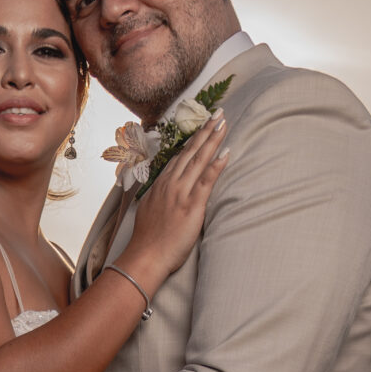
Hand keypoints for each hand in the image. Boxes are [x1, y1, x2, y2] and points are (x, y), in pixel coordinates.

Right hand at [117, 112, 228, 292]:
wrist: (145, 257)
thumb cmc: (147, 241)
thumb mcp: (149, 211)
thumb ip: (159, 197)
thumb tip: (165, 192)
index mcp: (161, 185)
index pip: (179, 157)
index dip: (192, 140)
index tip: (202, 126)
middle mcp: (170, 184)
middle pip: (190, 152)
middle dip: (205, 131)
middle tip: (217, 114)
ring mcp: (180, 193)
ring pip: (198, 160)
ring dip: (212, 140)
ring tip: (223, 123)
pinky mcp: (191, 205)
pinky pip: (206, 180)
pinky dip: (216, 165)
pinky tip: (225, 152)